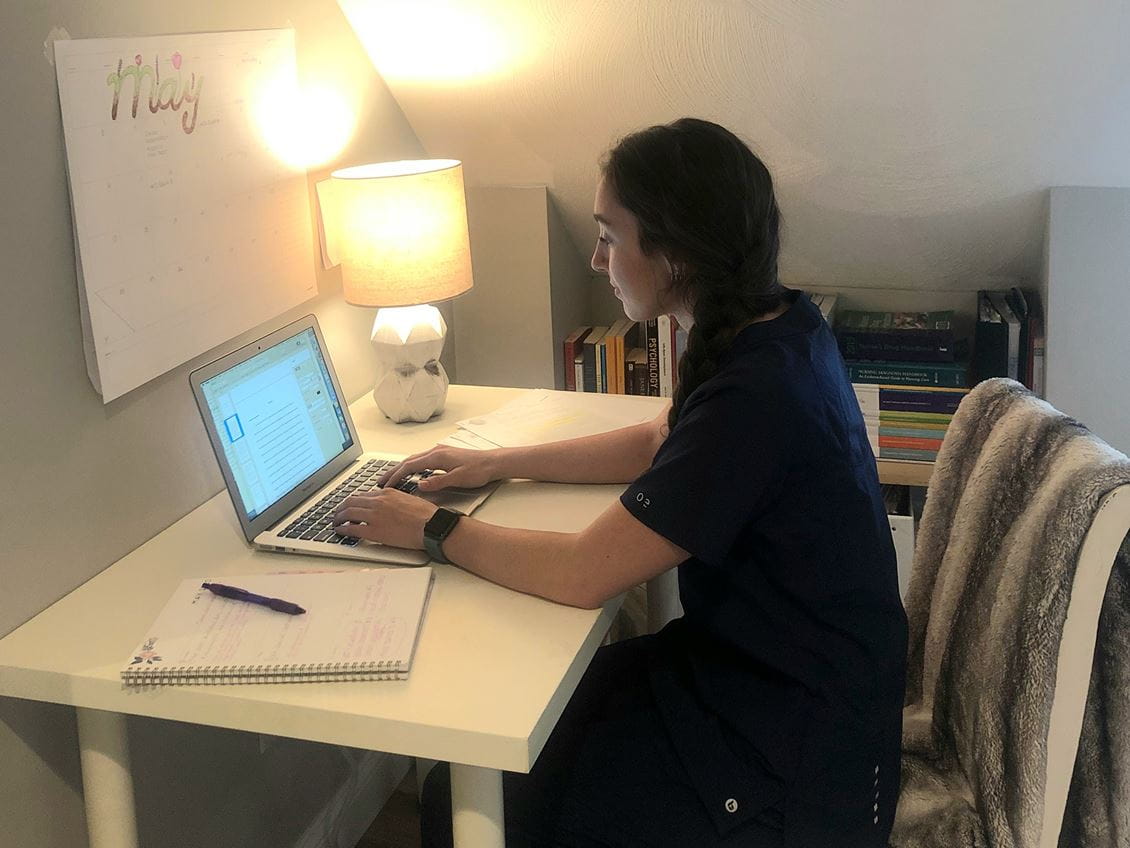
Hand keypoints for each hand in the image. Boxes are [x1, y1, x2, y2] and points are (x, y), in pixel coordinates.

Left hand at [333, 488, 436, 548]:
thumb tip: (389, 507)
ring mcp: (374, 516)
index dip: (353, 501)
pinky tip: (340, 531)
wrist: (432, 526)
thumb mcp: (409, 500)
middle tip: (338, 513)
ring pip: (348, 513)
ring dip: (339, 517)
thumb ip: (394, 501)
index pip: (363, 494)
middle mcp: (378, 501)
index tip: (350, 505)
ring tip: (336, 522)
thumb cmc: (426, 516)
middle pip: (351, 501)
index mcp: (387, 493)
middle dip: (342, 507)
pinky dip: (343, 529)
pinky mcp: (374, 531)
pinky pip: (352, 528)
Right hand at [378, 446, 503, 492]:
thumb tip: (420, 485)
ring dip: (402, 468)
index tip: (386, 485)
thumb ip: (438, 482)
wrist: (494, 462)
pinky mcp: (445, 456)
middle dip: (393, 471)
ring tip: (392, 478)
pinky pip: (423, 460)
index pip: (409, 466)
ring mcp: (440, 452)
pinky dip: (412, 467)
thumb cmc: (479, 470)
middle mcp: (436, 452)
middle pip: (408, 461)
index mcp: (437, 456)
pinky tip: (412, 474)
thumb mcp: (458, 478)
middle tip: (380, 481)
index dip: (396, 476)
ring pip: (415, 460)